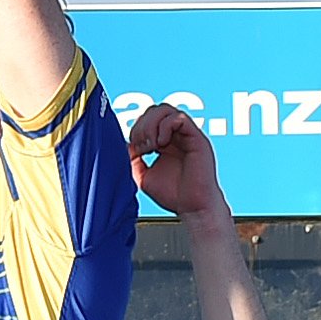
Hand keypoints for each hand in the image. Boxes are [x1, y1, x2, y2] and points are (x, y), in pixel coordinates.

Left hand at [127, 103, 226, 219]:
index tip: (135, 150)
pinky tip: (162, 144)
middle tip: (142, 147)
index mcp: (164, 143)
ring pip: (165, 110)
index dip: (136, 130)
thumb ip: (132, 160)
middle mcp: (176, 136)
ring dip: (151, 124)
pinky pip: (179, 118)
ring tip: (151, 145)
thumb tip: (123, 147)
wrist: (193, 209)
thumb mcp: (143, 176)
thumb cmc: (174, 195)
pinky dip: (165, 127)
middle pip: (154, 111)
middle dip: (141, 126)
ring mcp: (187, 136)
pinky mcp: (197, 139)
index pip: (147, 120)